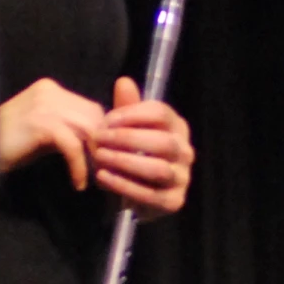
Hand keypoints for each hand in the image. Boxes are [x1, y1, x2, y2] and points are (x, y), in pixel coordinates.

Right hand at [0, 78, 107, 188]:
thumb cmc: (9, 145)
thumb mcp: (43, 131)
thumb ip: (67, 128)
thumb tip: (98, 141)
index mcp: (50, 89)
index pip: (91, 107)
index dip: (102, 133)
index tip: (105, 158)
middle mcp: (49, 91)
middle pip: (93, 116)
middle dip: (101, 145)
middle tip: (103, 171)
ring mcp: (44, 105)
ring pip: (87, 129)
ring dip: (93, 157)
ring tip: (94, 178)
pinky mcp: (40, 124)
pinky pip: (72, 145)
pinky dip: (79, 166)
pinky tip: (77, 182)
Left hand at [90, 76, 193, 218]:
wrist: (138, 193)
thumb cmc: (134, 154)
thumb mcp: (129, 129)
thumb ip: (127, 108)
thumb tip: (123, 82)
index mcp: (178, 128)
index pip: (161, 114)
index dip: (132, 115)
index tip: (106, 121)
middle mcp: (186, 152)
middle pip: (162, 141)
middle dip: (126, 139)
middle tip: (98, 140)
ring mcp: (182, 178)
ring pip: (158, 169)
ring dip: (125, 162)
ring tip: (100, 157)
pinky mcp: (174, 201)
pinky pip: (150, 195)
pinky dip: (124, 185)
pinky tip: (103, 177)